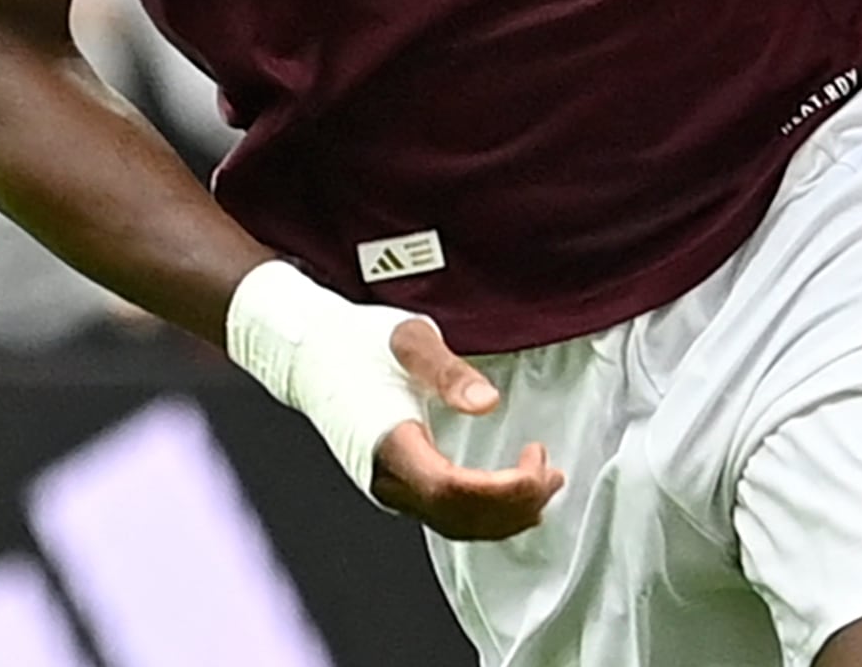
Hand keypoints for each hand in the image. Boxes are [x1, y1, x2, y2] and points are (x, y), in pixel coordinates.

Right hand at [366, 319, 565, 539]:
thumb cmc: (355, 342)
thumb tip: (488, 403)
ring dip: (505, 513)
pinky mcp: (398, 485)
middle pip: (458, 516)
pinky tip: (511, 495)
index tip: (535, 465)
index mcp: (388, 442)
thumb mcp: (407, 338)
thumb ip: (448, 370)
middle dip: (514, 503)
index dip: (500, 489)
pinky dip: (486, 512)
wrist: (311, 353)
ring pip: (454, 523)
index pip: (450, 489)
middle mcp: (385, 477)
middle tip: (551, 474)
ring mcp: (390, 487)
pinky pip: (447, 515)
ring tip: (544, 484)